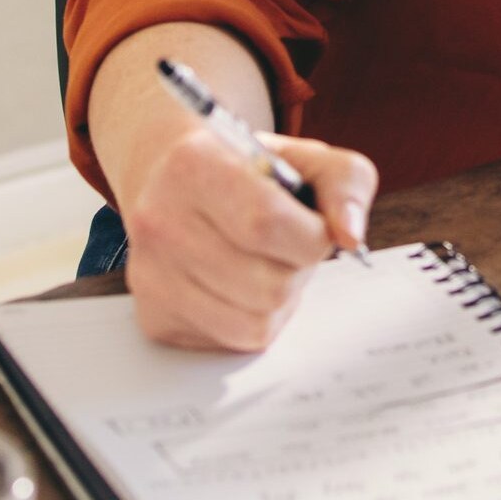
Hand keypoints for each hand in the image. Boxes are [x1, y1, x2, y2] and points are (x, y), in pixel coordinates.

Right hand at [121, 125, 378, 352]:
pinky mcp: (154, 317)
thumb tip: (350, 237)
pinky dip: (253, 320)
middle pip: (267, 285)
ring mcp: (150, 275)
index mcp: (193, 166)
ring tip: (266, 265)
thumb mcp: (304, 156)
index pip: (266, 223)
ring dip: (280, 301)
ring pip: (254, 324)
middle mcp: (159, 221)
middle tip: (287, 245)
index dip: (311, 236)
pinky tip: (241, 286)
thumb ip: (345, 183)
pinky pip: (232, 343)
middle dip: (298, 269)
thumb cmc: (245, 170)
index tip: (315, 227)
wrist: (172, 178)